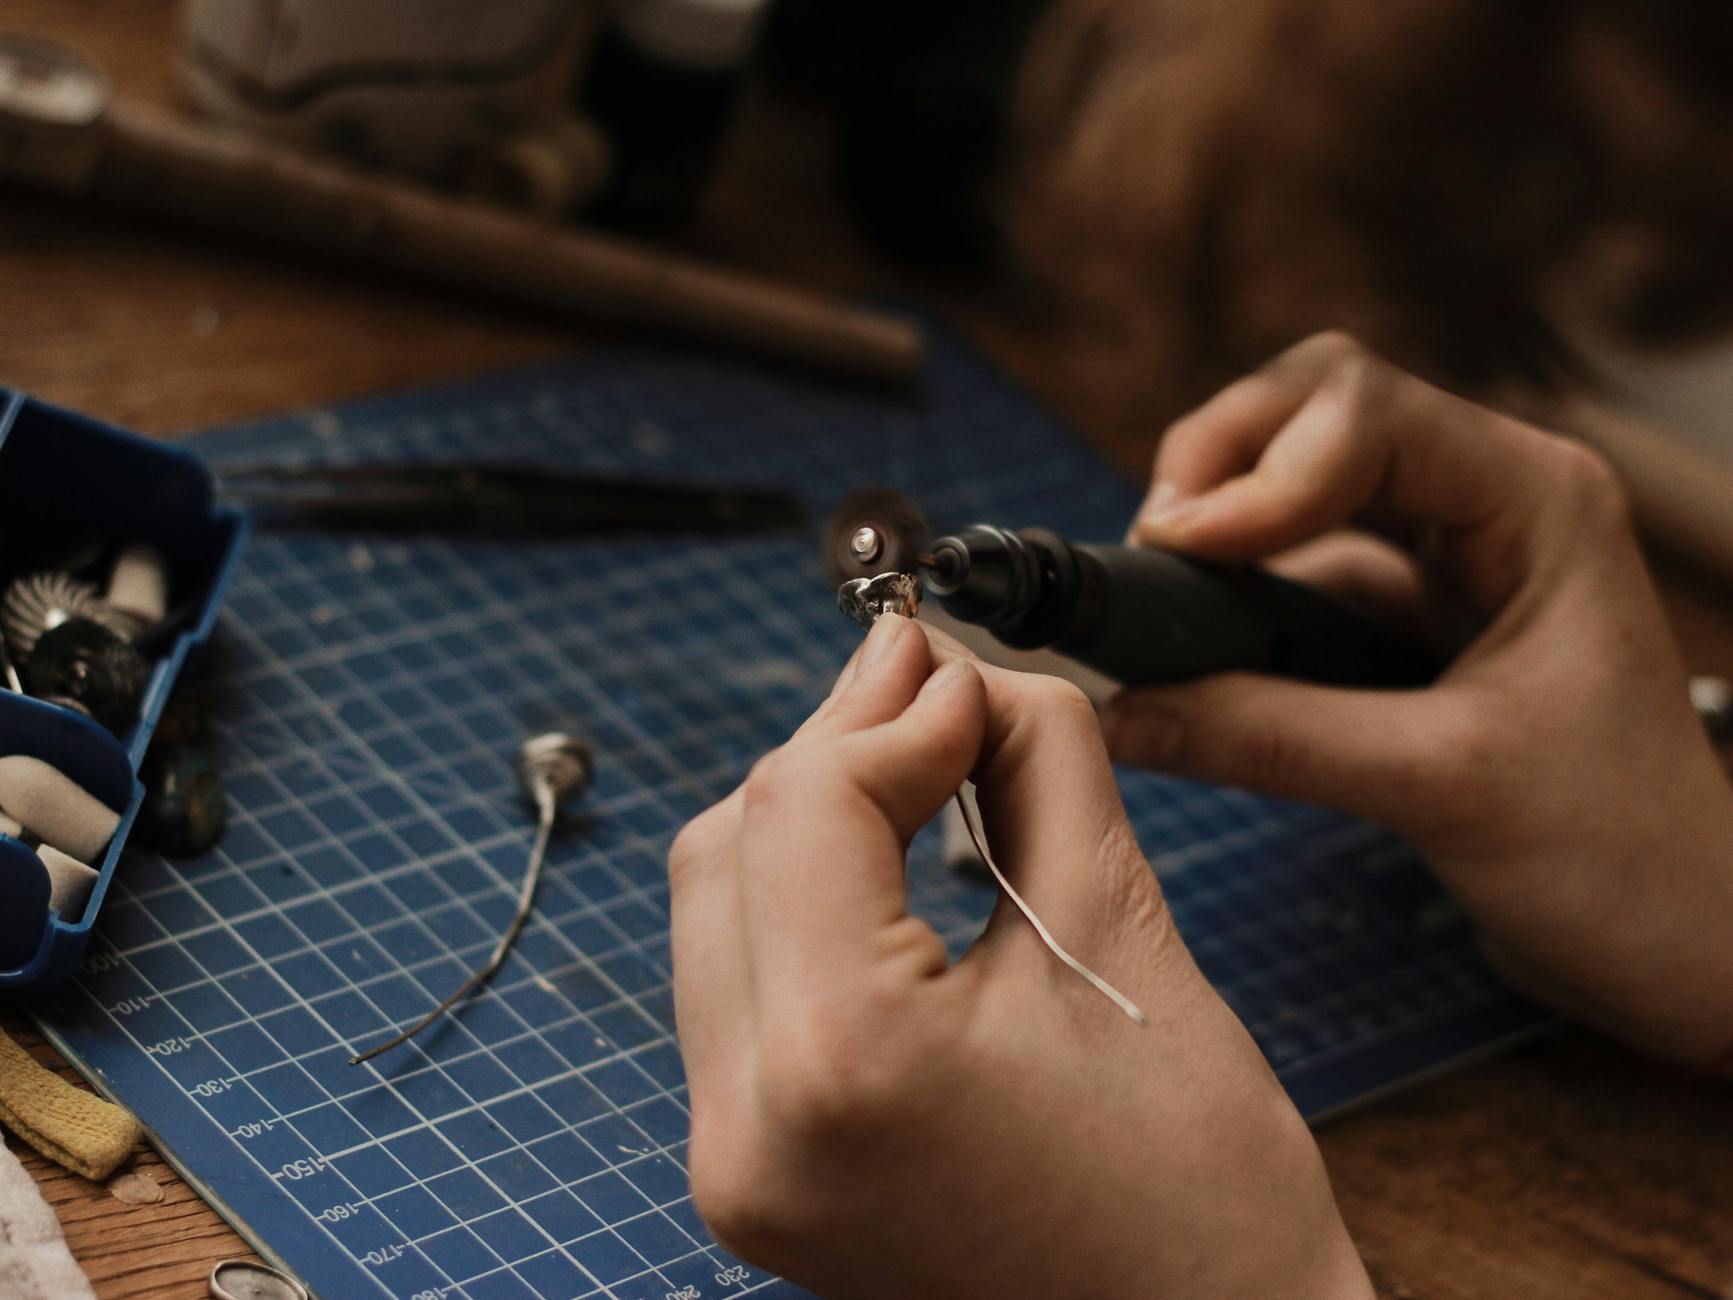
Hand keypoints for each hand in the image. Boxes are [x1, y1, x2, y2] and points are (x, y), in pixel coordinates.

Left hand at [670, 614, 1371, 1298]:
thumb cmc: (1198, 1191)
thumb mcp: (1125, 935)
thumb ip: (1036, 764)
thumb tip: (968, 677)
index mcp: (839, 1062)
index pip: (807, 800)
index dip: (891, 710)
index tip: (969, 673)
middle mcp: (746, 1125)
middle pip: (734, 842)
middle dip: (838, 747)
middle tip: (936, 688)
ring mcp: (732, 1164)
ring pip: (717, 905)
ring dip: (810, 816)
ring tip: (918, 762)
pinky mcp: (749, 1176)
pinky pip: (735, 984)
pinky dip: (800, 899)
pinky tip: (883, 856)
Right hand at [1106, 331, 1732, 1064]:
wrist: (1677, 942)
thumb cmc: (1619, 859)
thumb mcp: (1438, 786)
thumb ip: (1272, 737)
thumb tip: (1122, 710)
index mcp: (1536, 501)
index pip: (1365, 409)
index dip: (1257, 467)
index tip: (1179, 553)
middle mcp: (1488, 498)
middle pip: (1318, 408)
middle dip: (1221, 463)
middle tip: (1157, 557)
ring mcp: (1445, 553)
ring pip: (1297, 480)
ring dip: (1220, 528)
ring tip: (1162, 611)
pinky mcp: (1406, 617)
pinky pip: (1295, 571)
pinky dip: (1233, 598)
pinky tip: (1200, 656)